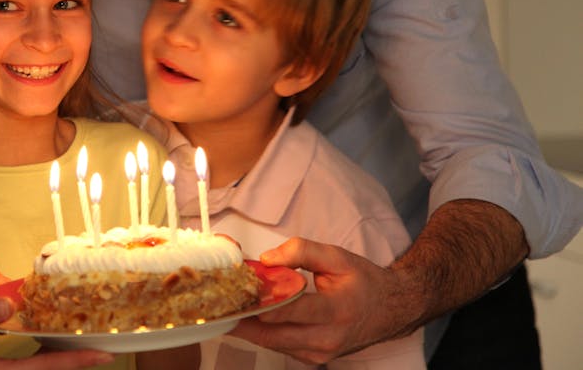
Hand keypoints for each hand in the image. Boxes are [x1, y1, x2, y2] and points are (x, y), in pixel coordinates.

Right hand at [0, 298, 113, 368]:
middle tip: (109, 351)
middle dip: (77, 361)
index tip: (97, 355)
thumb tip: (9, 305)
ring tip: (94, 344)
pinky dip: (51, 346)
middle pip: (47, 368)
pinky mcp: (5, 359)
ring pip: (43, 363)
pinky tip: (64, 336)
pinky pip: (34, 355)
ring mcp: (6, 367)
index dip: (69, 362)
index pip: (38, 368)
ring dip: (66, 354)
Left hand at [230, 237, 412, 364]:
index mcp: (336, 310)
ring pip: (273, 344)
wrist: (389, 310)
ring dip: (249, 327)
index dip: (262, 303)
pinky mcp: (314, 359)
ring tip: (227, 307)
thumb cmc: (363, 282)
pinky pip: (281, 347)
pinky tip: (248, 316)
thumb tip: (267, 260)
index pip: (292, 310)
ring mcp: (320, 353)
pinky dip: (263, 332)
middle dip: (244, 319)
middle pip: (275, 334)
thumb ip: (302, 251)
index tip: (237, 294)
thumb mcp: (337, 257)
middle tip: (219, 304)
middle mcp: (328, 338)